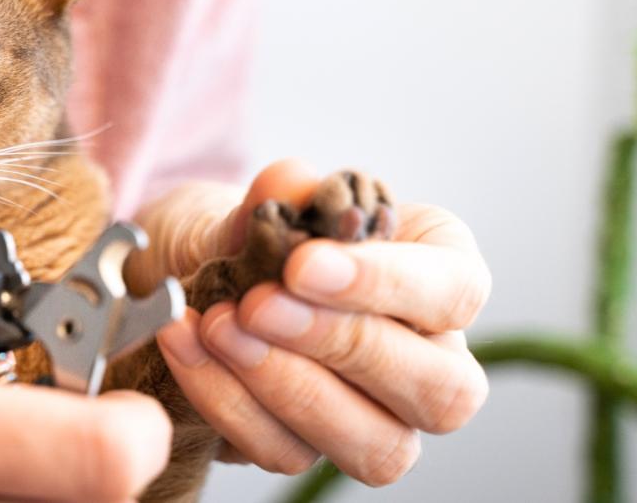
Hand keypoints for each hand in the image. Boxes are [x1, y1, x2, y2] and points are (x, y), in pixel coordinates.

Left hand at [140, 160, 489, 484]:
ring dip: (288, 388)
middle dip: (342, 345)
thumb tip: (289, 184)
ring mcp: (376, 416)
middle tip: (256, 304)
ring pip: (378, 445)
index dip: (386, 283)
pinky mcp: (309, 449)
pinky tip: (185, 346)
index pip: (456, 290)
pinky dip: (229, 402)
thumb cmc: (242, 229)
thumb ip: (275, 195)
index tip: (302, 264)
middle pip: (441, 390)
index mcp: (439, 270)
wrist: (180, 272)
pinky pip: (288, 452)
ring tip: (217, 327)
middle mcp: (429, 358)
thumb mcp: (251, 199)